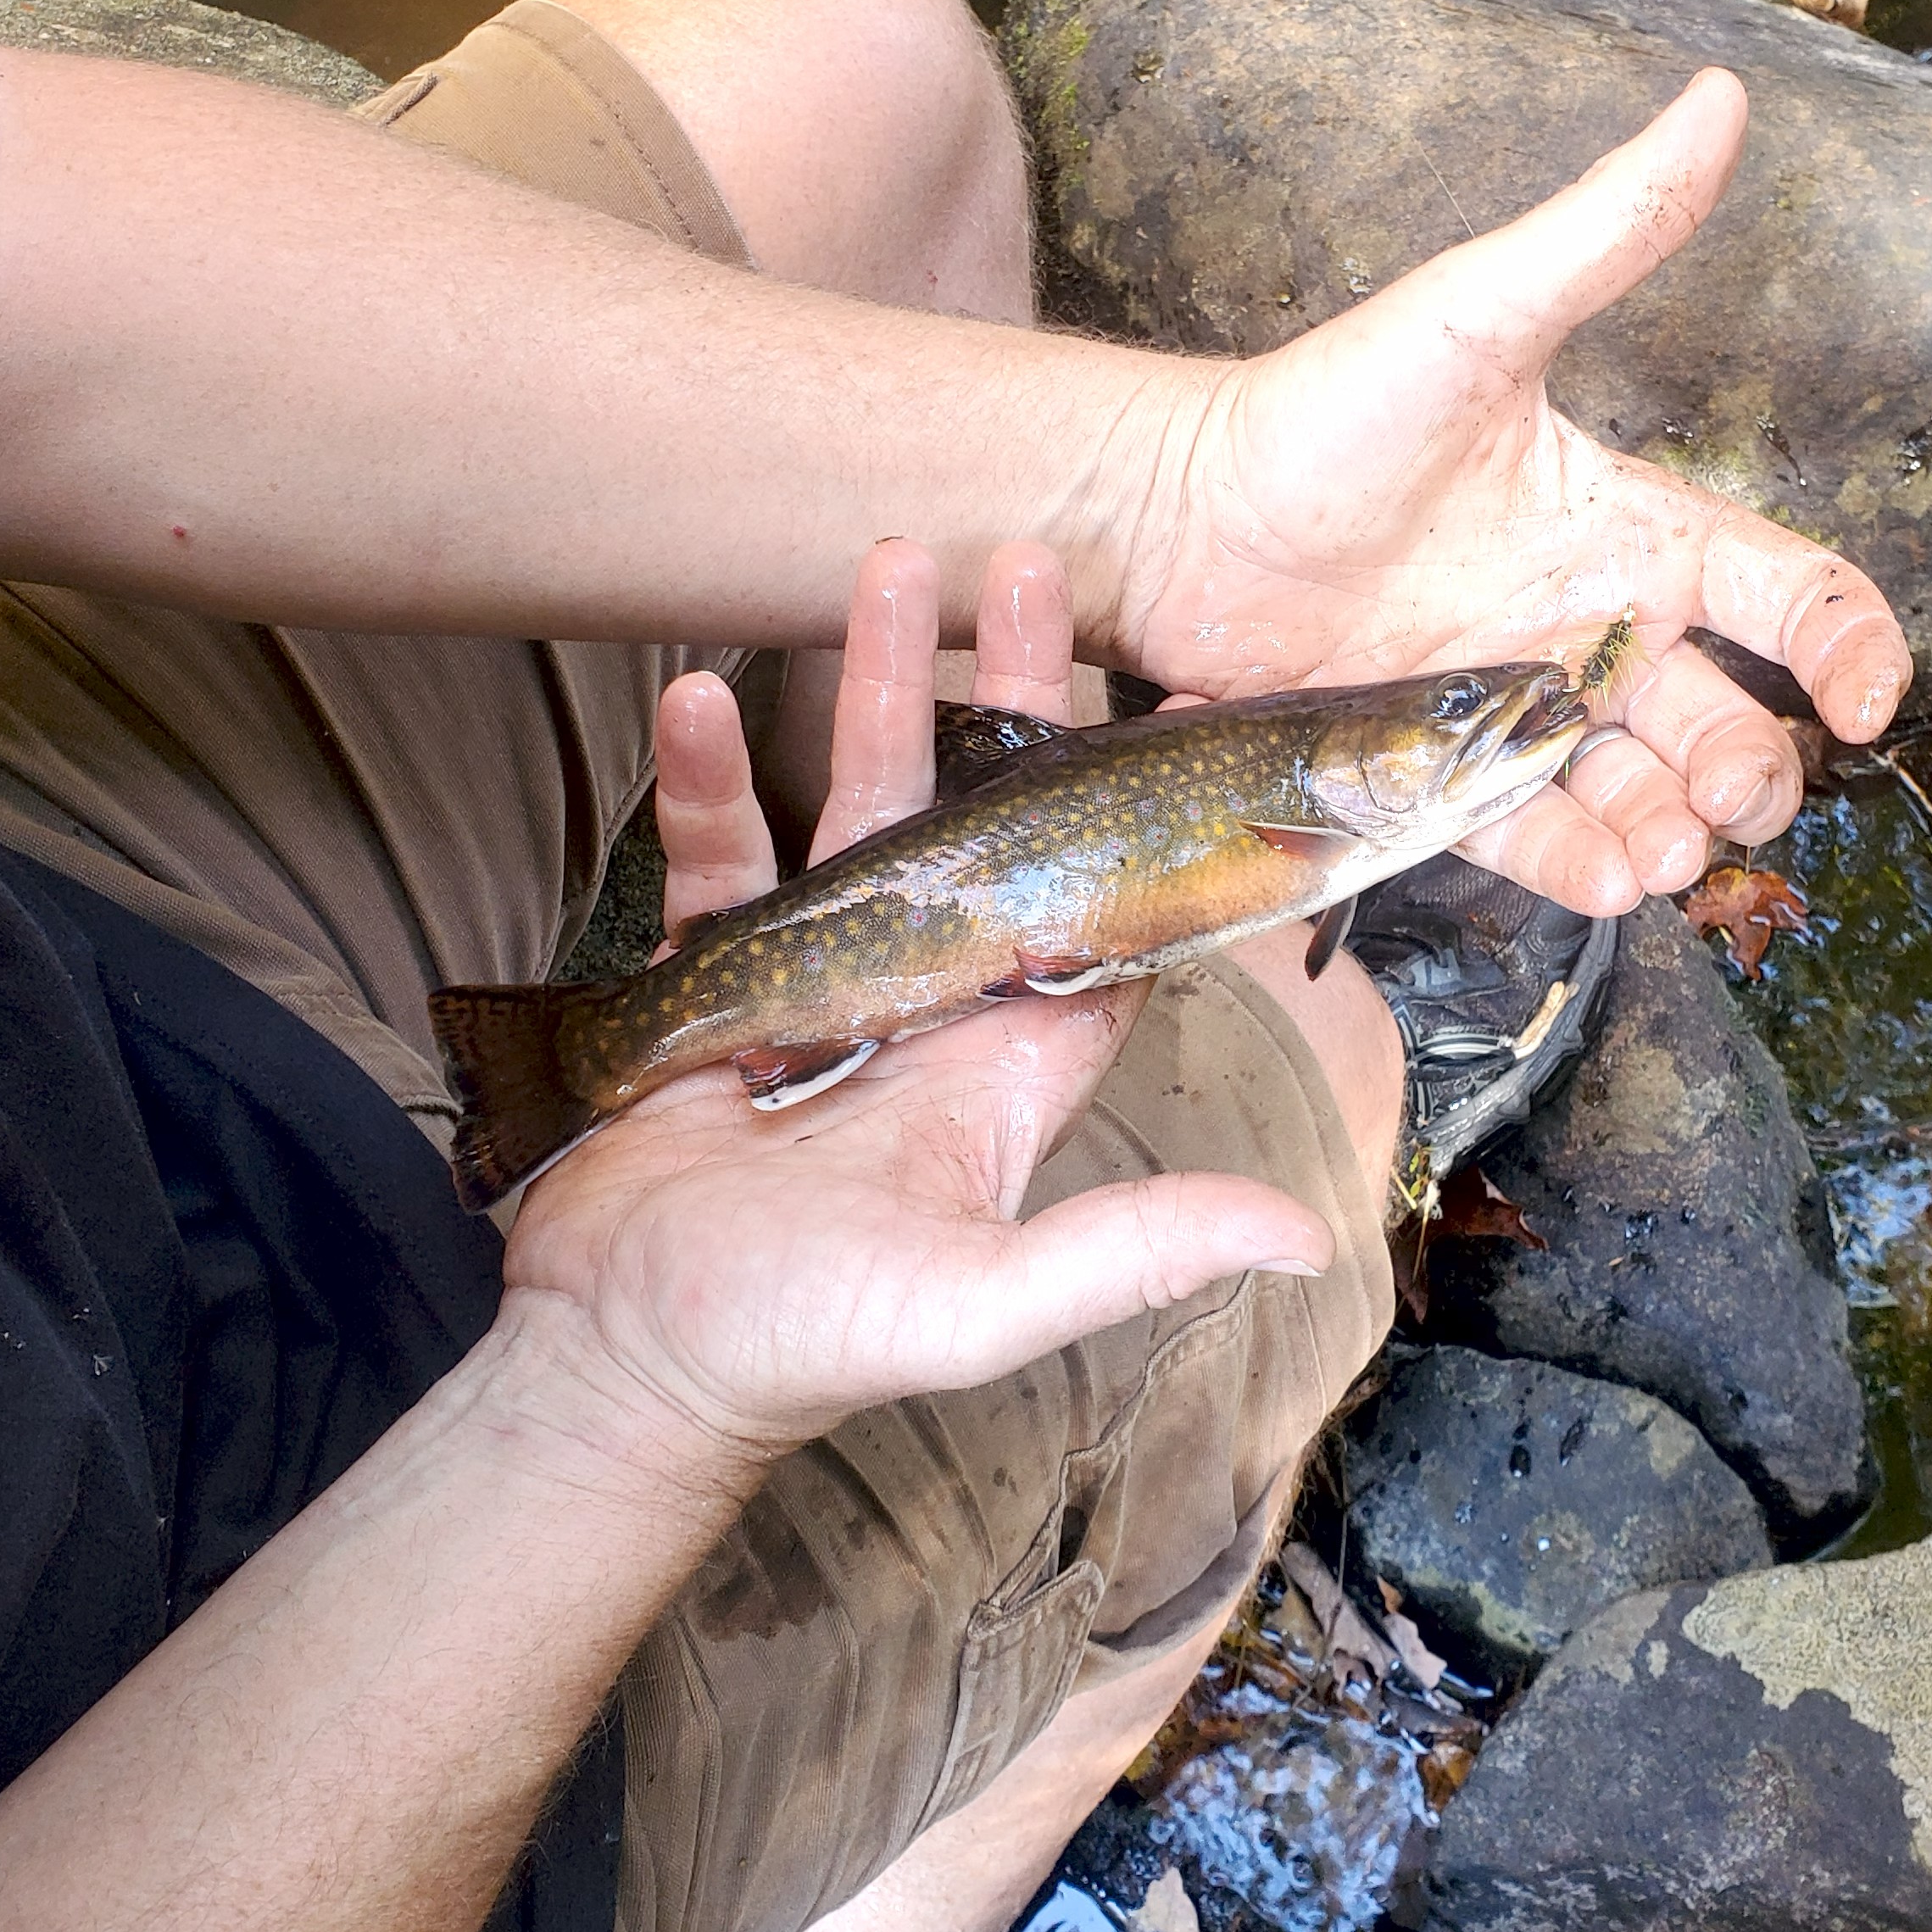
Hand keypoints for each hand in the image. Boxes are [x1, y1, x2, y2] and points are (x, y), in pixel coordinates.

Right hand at [503, 542, 1327, 1479]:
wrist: (626, 1366)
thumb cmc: (805, 1342)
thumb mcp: (982, 1303)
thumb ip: (1134, 1252)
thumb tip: (1305, 1236)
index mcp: (1014, 1063)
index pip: (1111, 912)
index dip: (1149, 813)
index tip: (1177, 698)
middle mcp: (934, 1003)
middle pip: (990, 818)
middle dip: (1009, 694)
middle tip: (1026, 565)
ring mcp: (824, 980)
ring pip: (860, 805)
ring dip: (867, 689)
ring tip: (884, 565)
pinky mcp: (717, 978)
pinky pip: (720, 856)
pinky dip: (708, 777)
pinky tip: (698, 694)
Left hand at [1120, 71, 1911, 915]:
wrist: (1182, 514)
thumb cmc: (1326, 407)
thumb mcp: (1479, 314)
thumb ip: (1606, 229)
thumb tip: (1718, 100)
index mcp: (1629, 527)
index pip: (1787, 590)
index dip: (1846, 645)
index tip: (1865, 698)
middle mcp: (1590, 627)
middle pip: (1727, 719)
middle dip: (1751, 768)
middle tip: (1729, 790)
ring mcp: (1517, 711)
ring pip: (1642, 795)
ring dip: (1677, 834)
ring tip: (1668, 854)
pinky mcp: (1442, 776)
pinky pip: (1539, 839)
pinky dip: (1586, 870)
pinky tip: (1615, 881)